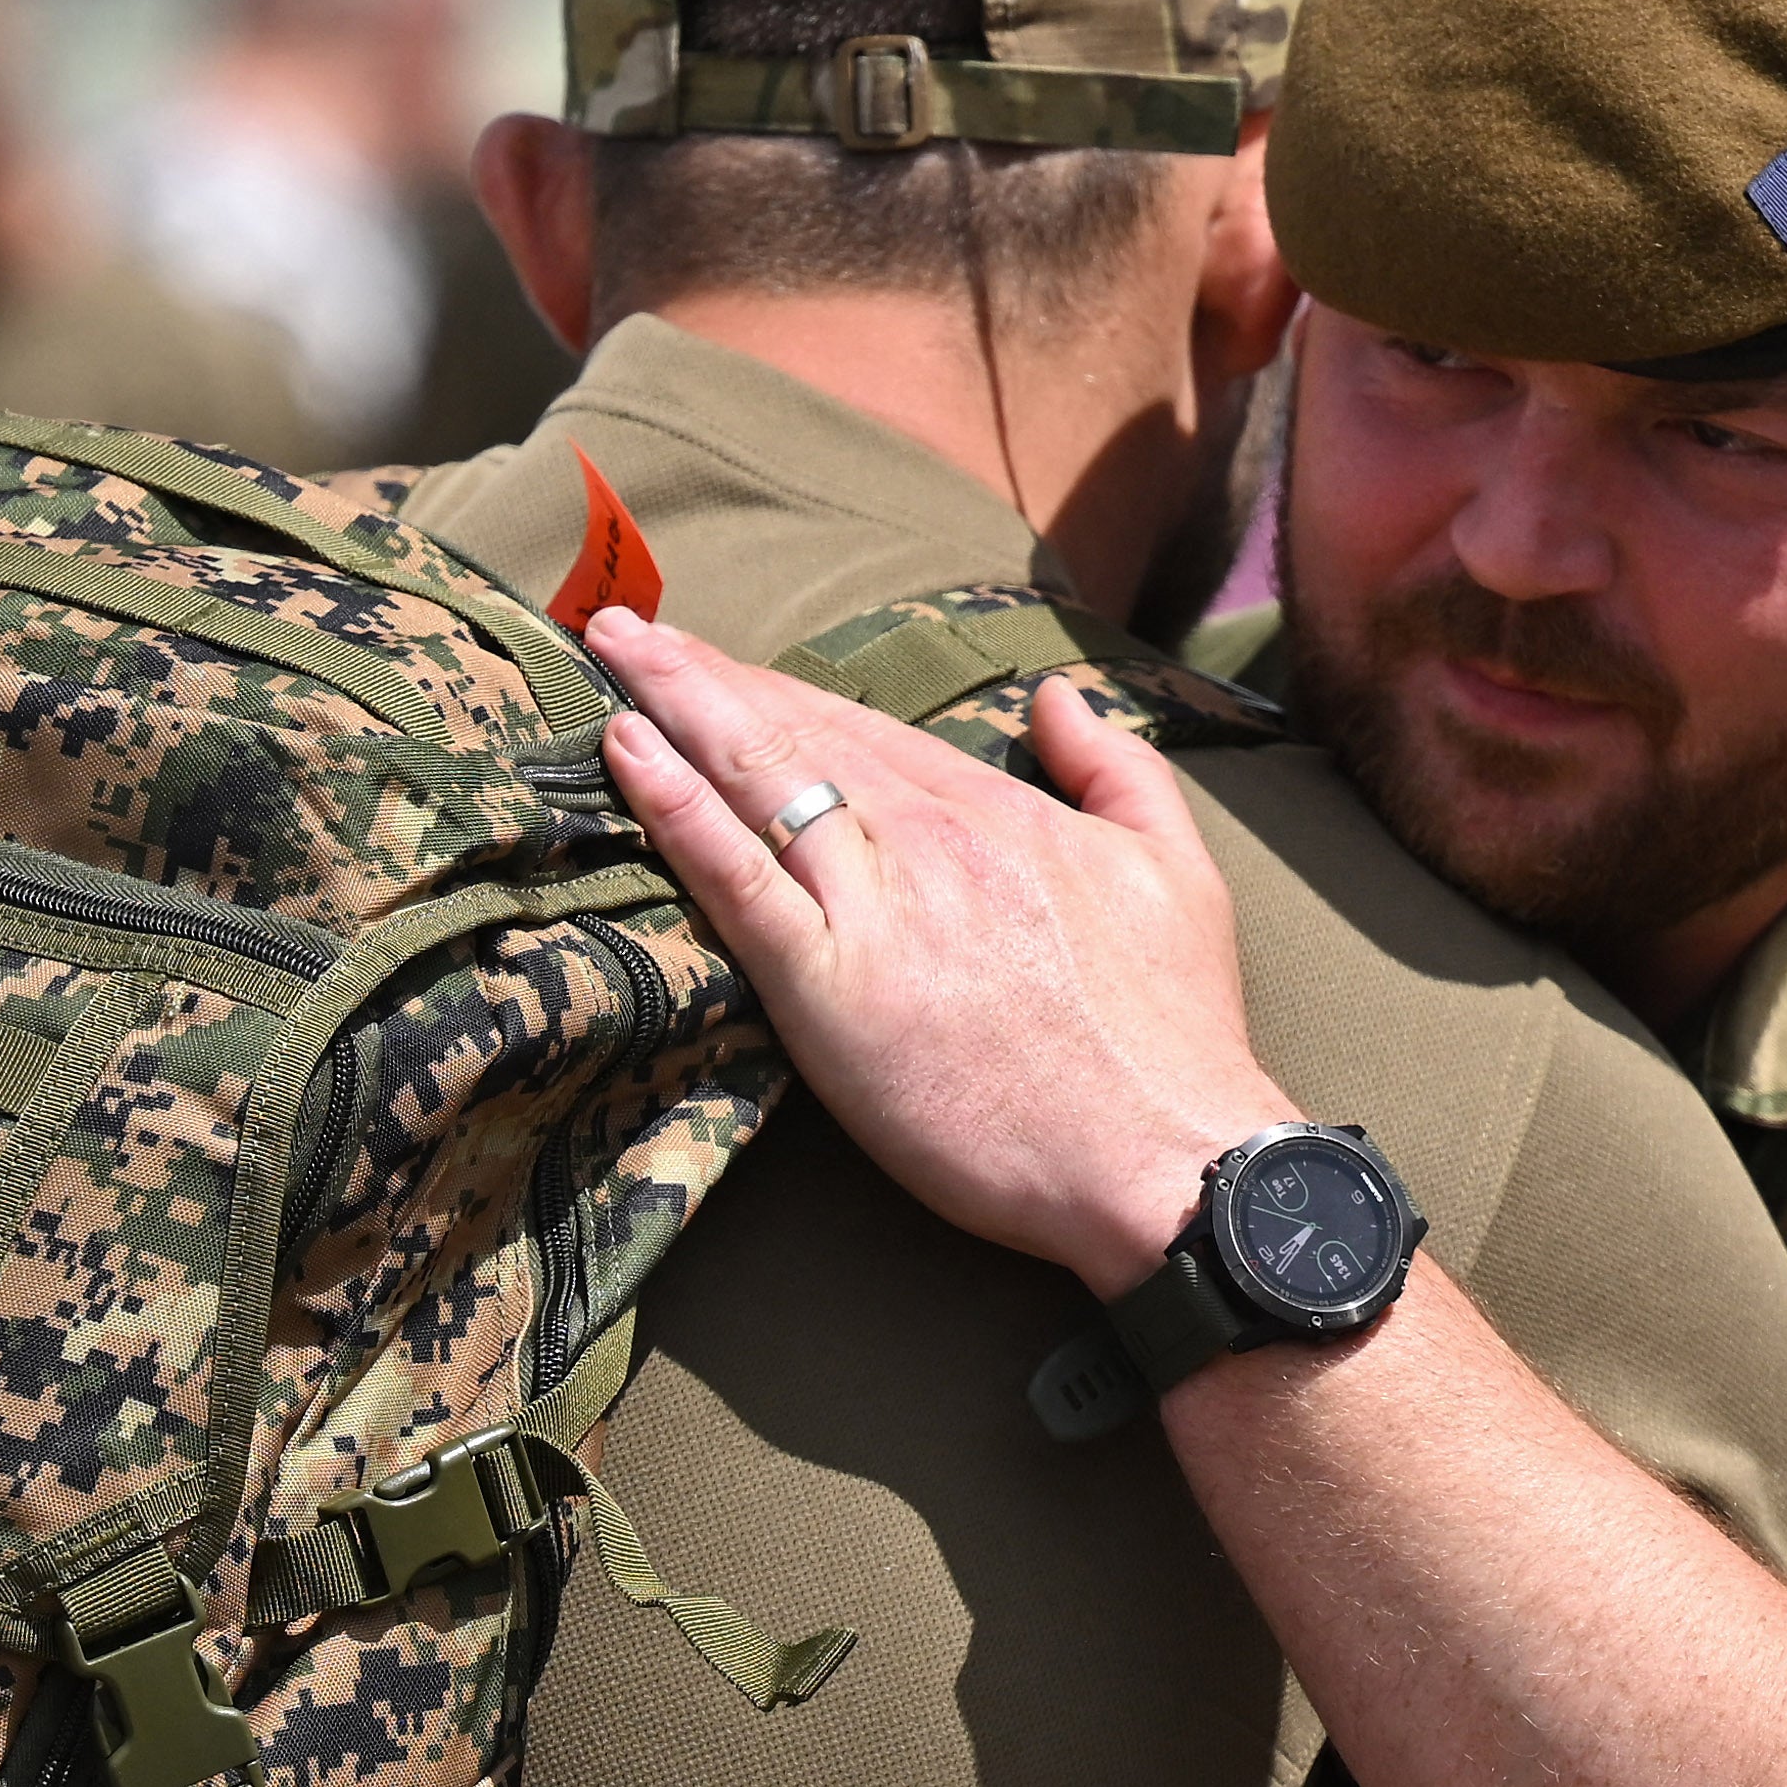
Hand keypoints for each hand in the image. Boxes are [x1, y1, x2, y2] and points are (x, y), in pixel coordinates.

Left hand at [588, 606, 1292, 1291]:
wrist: (1169, 1159)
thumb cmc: (1174, 1040)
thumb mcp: (1176, 869)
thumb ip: (1114, 769)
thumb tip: (1054, 697)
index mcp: (999, 812)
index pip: (866, 729)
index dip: (781, 687)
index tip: (712, 655)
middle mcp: (930, 840)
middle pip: (798, 734)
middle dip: (704, 673)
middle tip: (624, 626)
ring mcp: (876, 908)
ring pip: (757, 778)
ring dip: (673, 705)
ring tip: (609, 652)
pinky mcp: (831, 989)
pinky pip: (737, 879)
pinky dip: (676, 808)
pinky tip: (624, 750)